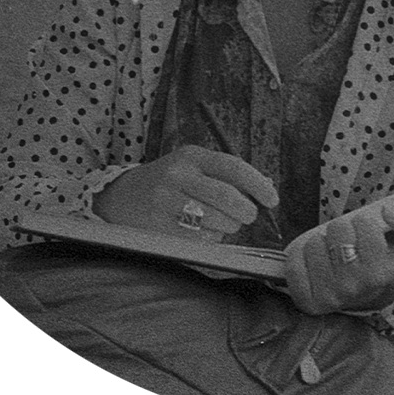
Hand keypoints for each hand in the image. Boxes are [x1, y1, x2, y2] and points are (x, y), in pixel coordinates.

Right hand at [93, 145, 278, 239]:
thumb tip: (266, 186)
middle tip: (247, 216)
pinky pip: (197, 238)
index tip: (272, 199)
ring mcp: (165, 200)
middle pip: (227, 196)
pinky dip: (210, 239)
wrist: (120, 195)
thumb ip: (226, 175)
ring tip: (224, 224)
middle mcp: (178, 174)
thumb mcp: (193, 166)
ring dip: (228, 227)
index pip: (234, 166)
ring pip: (214, 220)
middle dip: (245, 211)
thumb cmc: (168, 181)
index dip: (258, 184)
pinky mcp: (157, 225)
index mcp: (192, 155)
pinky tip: (206, 232)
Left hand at [285, 205, 393, 314]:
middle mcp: (358, 287)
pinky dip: (300, 257)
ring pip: (315, 243)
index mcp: (384, 272)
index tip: (366, 234)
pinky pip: (294, 262)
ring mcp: (331, 296)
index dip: (364, 223)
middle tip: (347, 244)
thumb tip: (388, 211)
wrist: (361, 298)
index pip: (366, 225)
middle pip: (339, 229)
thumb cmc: (378, 262)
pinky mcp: (306, 300)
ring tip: (331, 256)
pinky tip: (313, 265)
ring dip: (321, 243)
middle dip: (342, 230)